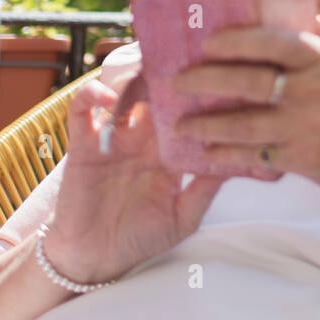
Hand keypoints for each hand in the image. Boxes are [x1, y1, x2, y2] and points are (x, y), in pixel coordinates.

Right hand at [42, 73, 228, 284]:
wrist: (96, 258)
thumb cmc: (141, 237)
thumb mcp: (182, 216)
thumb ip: (205, 190)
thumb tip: (236, 161)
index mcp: (169, 150)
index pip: (187, 111)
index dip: (200, 94)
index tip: (215, 78)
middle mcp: (143, 137)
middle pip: (157, 92)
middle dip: (170, 75)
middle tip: (183, 61)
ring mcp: (114, 137)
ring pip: (122, 90)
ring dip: (135, 78)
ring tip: (147, 75)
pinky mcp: (83, 142)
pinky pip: (82, 108)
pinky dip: (91, 94)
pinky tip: (107, 98)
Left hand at [171, 14, 319, 192]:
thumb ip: (314, 28)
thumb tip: (273, 3)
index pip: (273, 41)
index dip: (237, 40)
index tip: (206, 43)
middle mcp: (314, 90)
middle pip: (251, 82)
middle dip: (207, 81)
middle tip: (177, 82)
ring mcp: (308, 127)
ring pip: (247, 124)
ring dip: (207, 124)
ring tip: (179, 124)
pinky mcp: (304, 159)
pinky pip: (256, 155)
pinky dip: (226, 155)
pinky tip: (203, 153)